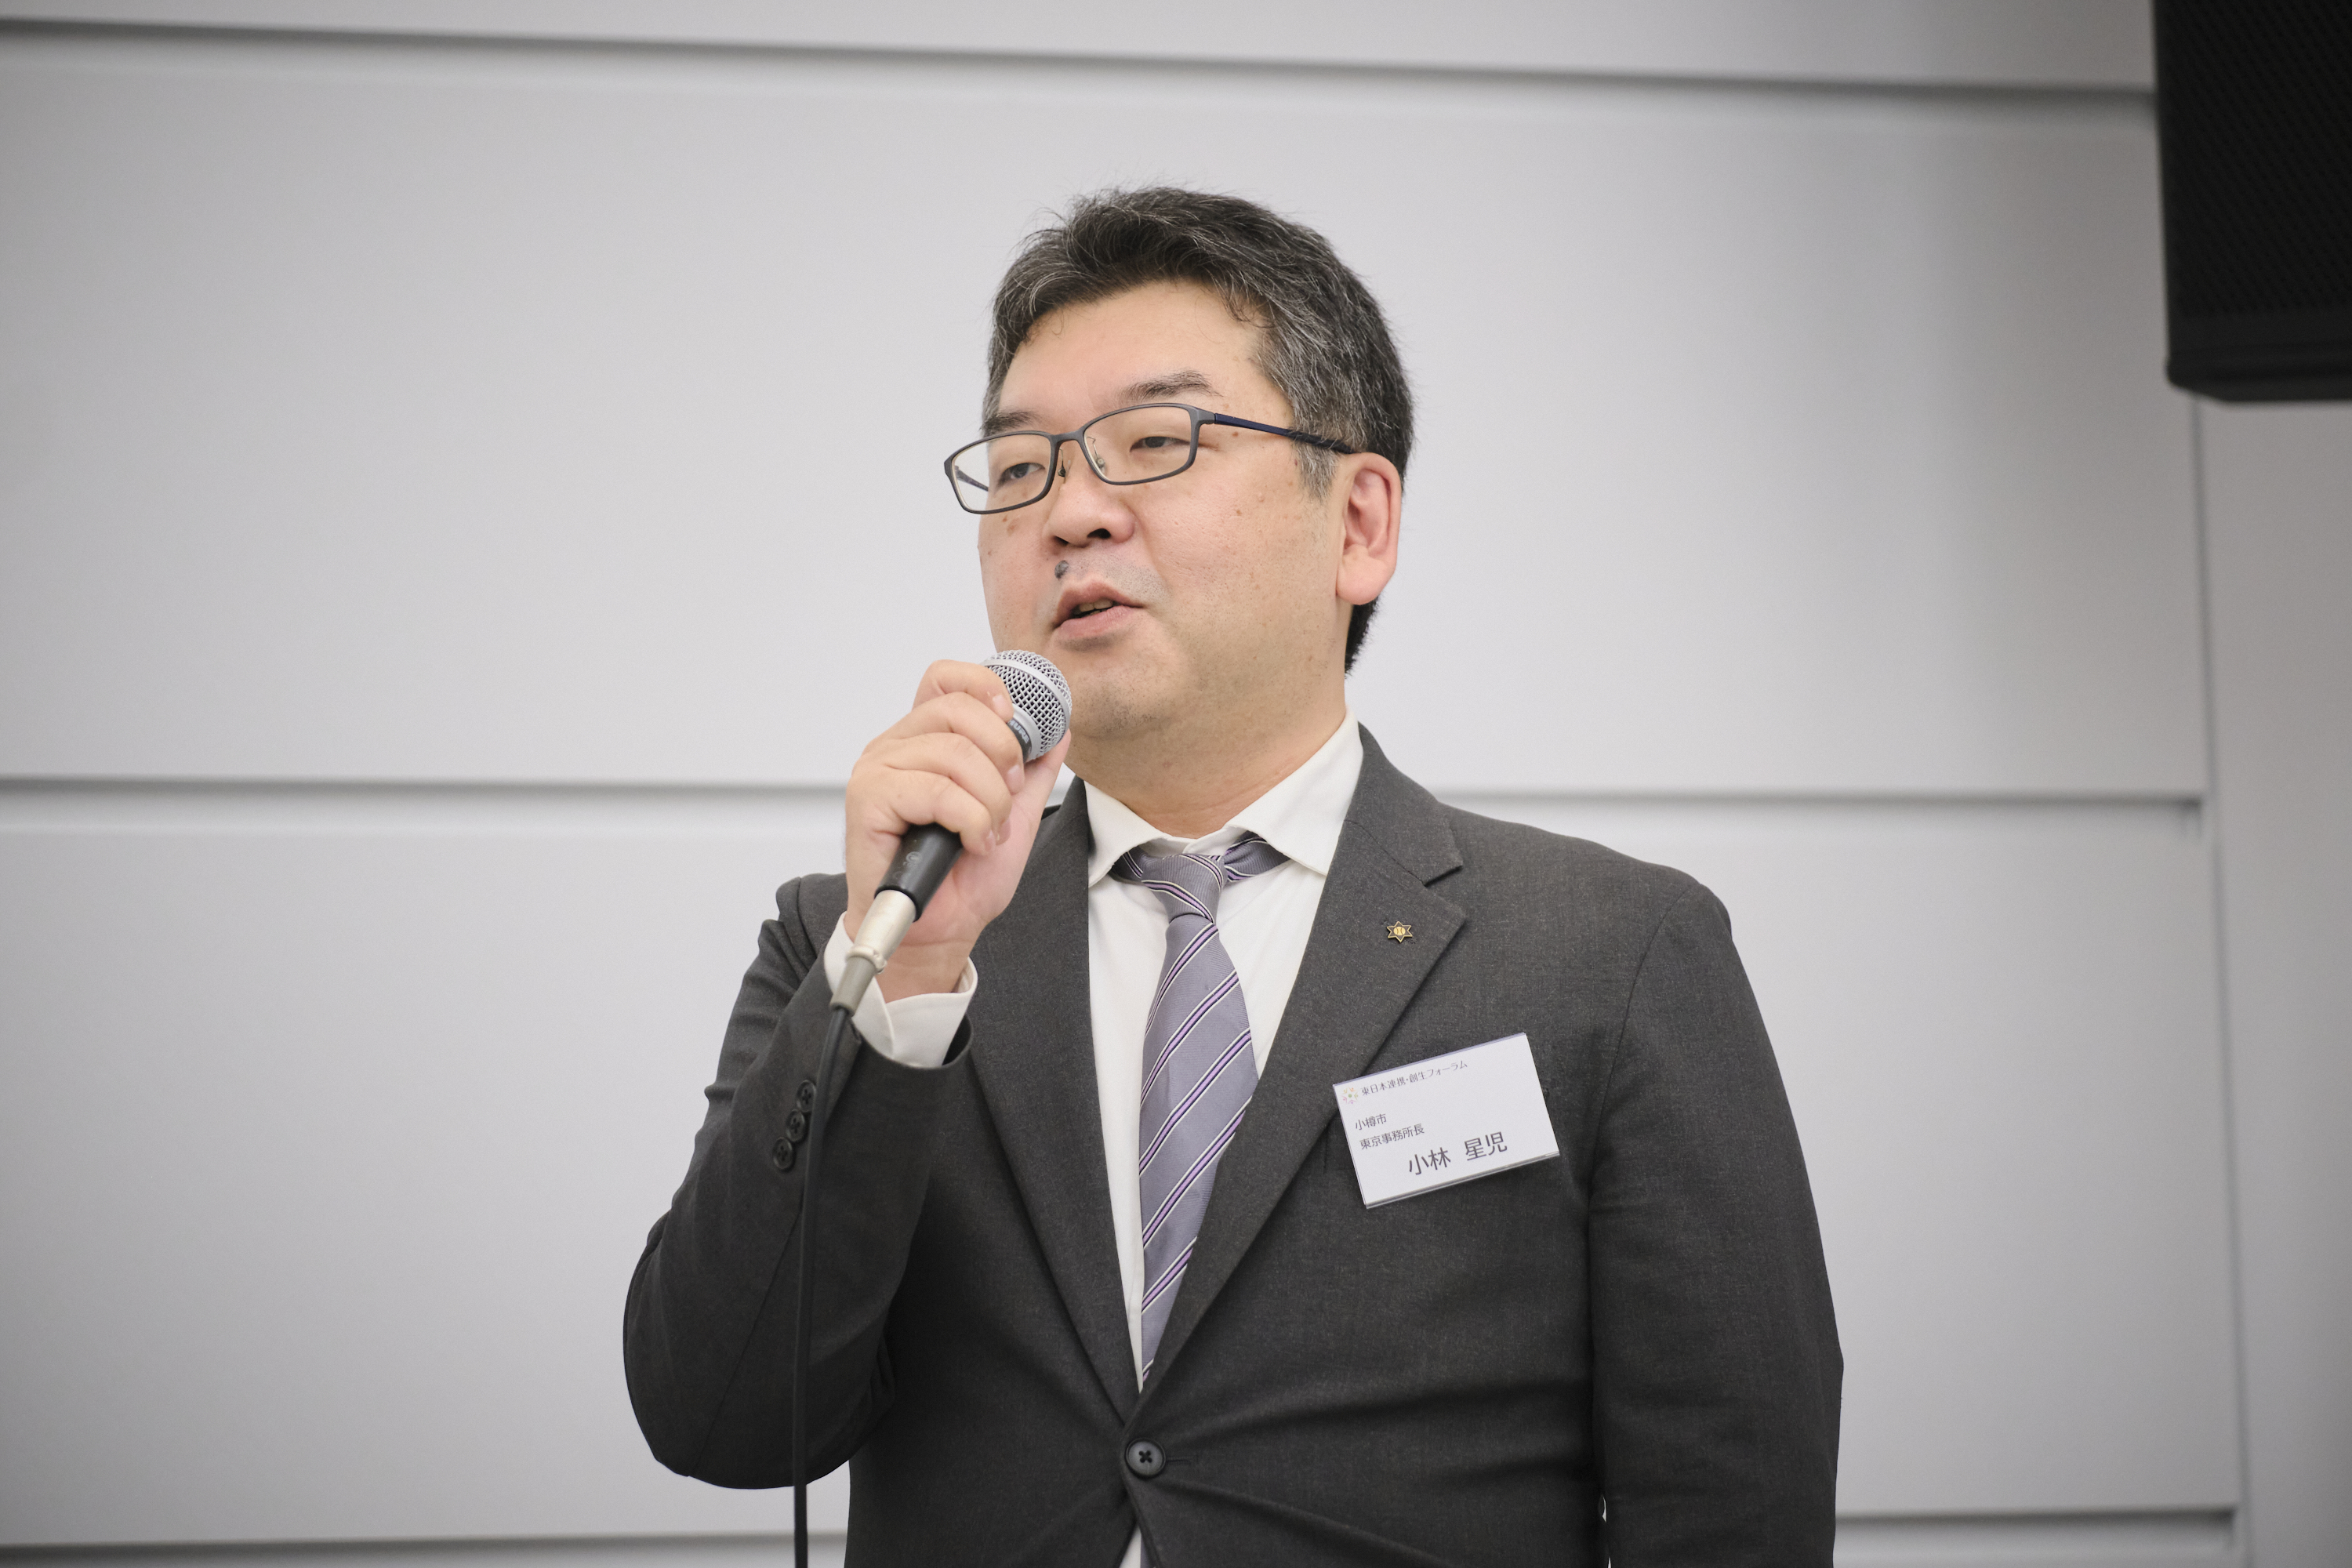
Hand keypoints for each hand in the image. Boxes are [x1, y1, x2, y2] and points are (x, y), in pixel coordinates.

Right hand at [843, 660, 1070, 999]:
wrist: (940, 930)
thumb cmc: (963, 877)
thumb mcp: (1015, 815)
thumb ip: (1033, 772)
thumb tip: (1058, 731)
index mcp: (925, 740)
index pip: (946, 679)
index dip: (985, 686)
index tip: (1015, 720)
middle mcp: (896, 746)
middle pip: (958, 710)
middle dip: (1002, 755)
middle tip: (1007, 796)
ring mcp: (878, 770)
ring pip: (954, 753)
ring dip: (989, 801)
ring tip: (986, 833)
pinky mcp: (868, 800)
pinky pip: (938, 790)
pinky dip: (971, 820)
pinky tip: (971, 843)